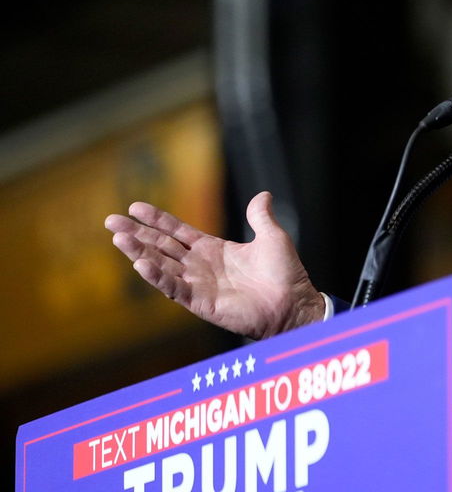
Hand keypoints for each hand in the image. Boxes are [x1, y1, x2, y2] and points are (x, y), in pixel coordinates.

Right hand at [105, 191, 325, 339]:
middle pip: (161, 246)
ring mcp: (199, 284)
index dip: (157, 220)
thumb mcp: (272, 236)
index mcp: (214, 249)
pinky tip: (141, 264)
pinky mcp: (201, 302)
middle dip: (137, 234)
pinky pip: (174, 288)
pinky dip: (157, 277)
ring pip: (161, 265)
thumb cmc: (285, 274)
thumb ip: (260, 216)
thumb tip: (263, 194)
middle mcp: (201, 266)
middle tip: (110, 221)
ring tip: (118, 238)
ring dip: (139, 253)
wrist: (293, 304)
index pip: (177, 231)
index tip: (134, 207)